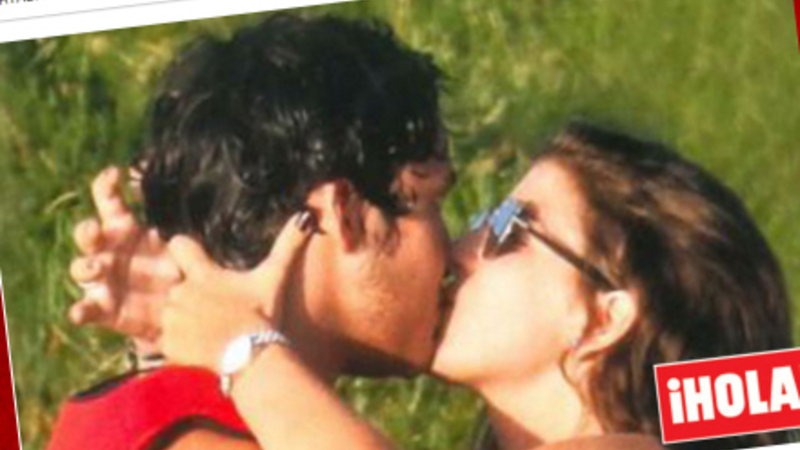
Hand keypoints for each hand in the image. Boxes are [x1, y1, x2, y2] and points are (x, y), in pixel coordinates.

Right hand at [69, 166, 179, 352]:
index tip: (114, 174)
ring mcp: (103, 280)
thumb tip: (199, 210)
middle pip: (88, 234)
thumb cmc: (183, 271)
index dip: (106, 186)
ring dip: (84, 266)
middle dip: (87, 230)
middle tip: (95, 230)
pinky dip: (80, 310)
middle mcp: (109, 252)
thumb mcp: (190, 248)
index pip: (109, 202)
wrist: (186, 314)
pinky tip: (79, 313)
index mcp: (126, 230)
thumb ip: (188, 231)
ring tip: (97, 268)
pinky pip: (85, 310)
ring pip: (81, 269)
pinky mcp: (104, 309)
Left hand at [161, 212, 314, 371]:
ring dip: (181, 319)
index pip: (178, 244)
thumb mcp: (273, 278)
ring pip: (168, 312)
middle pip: (173, 284)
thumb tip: (304, 216)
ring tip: (207, 330)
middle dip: (186, 293)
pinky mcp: (167, 343)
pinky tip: (200, 347)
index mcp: (203, 273)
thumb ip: (287, 245)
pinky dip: (178, 344)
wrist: (252, 357)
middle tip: (211, 308)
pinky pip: (165, 340)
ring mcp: (172, 318)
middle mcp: (181, 291)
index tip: (195, 262)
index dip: (184, 251)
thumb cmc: (262, 314)